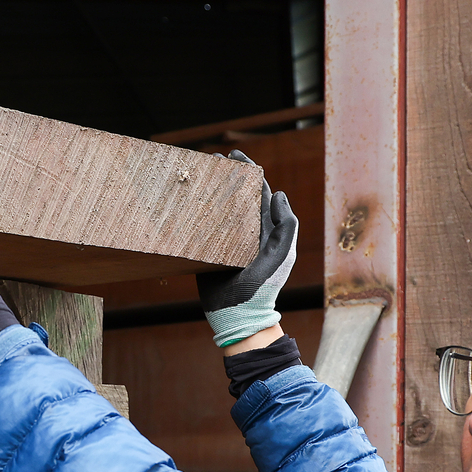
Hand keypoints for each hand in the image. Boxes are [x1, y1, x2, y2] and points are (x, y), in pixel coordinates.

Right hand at [196, 151, 297, 347]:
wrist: (238, 315)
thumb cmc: (264, 287)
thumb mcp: (281, 256)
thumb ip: (285, 226)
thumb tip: (280, 194)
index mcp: (266, 229)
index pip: (259, 193)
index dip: (250, 172)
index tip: (235, 156)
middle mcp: (247, 231)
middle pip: (237, 196)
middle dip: (227, 177)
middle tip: (212, 161)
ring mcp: (227, 241)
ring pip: (219, 209)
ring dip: (210, 192)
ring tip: (198, 176)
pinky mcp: (209, 252)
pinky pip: (202, 228)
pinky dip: (196, 214)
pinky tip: (186, 202)